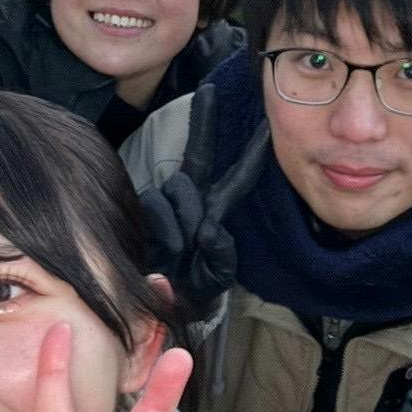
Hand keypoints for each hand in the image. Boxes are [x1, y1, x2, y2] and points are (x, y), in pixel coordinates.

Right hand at [139, 82, 265, 313]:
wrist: (162, 303)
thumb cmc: (193, 288)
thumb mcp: (216, 276)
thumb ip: (222, 256)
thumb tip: (212, 229)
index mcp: (216, 209)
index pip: (238, 175)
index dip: (253, 152)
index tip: (267, 125)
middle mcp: (191, 199)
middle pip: (196, 157)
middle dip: (202, 129)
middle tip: (207, 107)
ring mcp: (166, 202)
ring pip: (178, 188)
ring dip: (183, 218)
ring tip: (181, 249)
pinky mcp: (144, 209)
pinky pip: (157, 204)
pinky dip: (164, 227)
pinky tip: (166, 248)